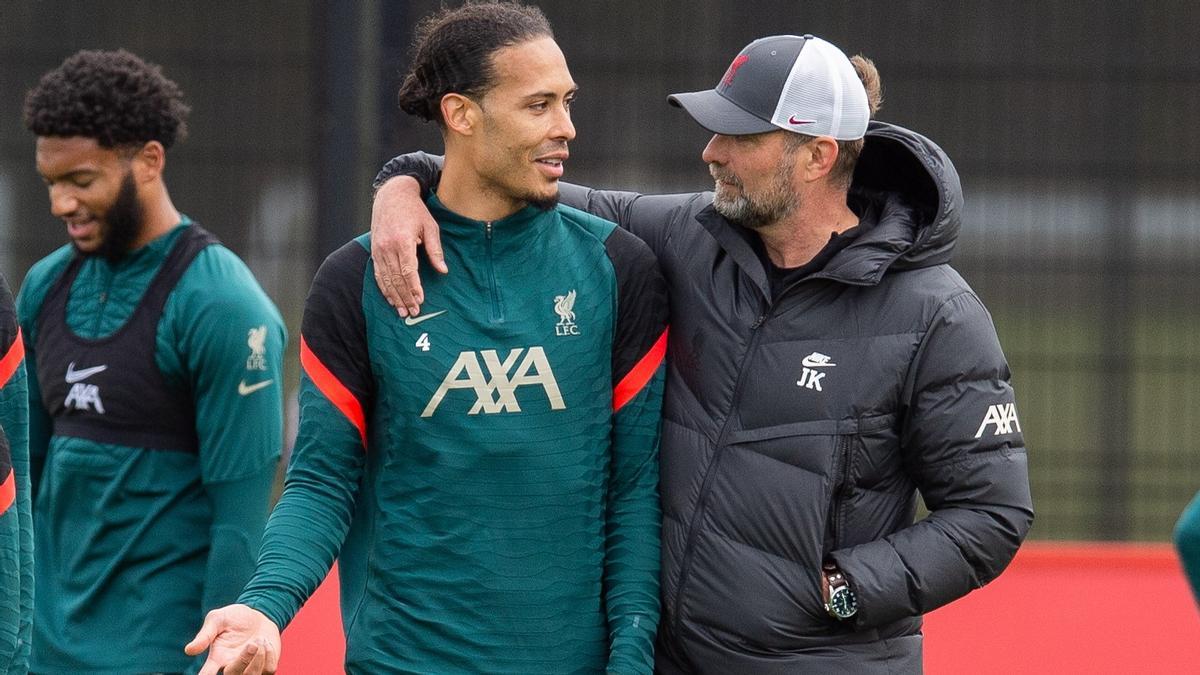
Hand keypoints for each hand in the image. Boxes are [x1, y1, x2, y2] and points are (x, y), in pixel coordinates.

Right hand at [185, 604, 281, 674]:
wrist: (258, 614)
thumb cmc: (233, 617)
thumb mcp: (217, 619)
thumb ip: (205, 634)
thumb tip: (189, 651)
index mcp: (216, 658)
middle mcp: (231, 667)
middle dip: (243, 661)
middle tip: (251, 643)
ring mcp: (249, 669)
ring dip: (258, 658)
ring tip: (259, 640)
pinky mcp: (264, 667)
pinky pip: (269, 671)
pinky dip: (269, 656)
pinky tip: (267, 643)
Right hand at [371, 175, 447, 316]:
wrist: (391, 195)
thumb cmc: (414, 211)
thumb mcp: (430, 226)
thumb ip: (435, 250)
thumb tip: (443, 270)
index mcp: (403, 241)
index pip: (408, 270)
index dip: (414, 287)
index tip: (421, 300)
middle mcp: (387, 247)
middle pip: (396, 278)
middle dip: (405, 297)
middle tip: (414, 312)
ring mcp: (379, 250)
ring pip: (385, 279)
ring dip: (394, 297)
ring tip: (403, 311)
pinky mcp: (374, 251)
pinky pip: (378, 274)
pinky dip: (384, 288)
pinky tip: (391, 299)